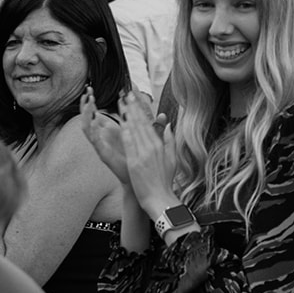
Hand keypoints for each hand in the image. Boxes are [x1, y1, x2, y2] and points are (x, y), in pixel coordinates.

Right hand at [80, 85, 129, 186]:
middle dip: (85, 105)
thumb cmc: (135, 156)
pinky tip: (93, 122)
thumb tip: (131, 106)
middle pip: (87, 118)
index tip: (90, 89)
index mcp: (108, 131)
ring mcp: (100, 145)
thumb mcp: (134, 132)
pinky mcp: (102, 154)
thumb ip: (132, 119)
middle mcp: (101, 137)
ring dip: (87, 115)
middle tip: (87, 91)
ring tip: (89, 102)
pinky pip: (94, 141)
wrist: (136, 177)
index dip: (90, 101)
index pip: (94, 113)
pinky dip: (93, 131)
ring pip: (87, 128)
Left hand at [117, 90, 176, 213]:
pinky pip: (130, 144)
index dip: (142, 110)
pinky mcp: (135, 163)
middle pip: (141, 123)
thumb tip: (168, 125)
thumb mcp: (172, 159)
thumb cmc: (164, 182)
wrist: (160, 199)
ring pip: (135, 131)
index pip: (149, 123)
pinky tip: (121, 122)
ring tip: (122, 103)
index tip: (136, 99)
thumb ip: (169, 141)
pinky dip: (126, 132)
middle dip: (134, 107)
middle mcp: (152, 147)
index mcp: (160, 146)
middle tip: (127, 94)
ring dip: (127, 116)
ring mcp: (143, 154)